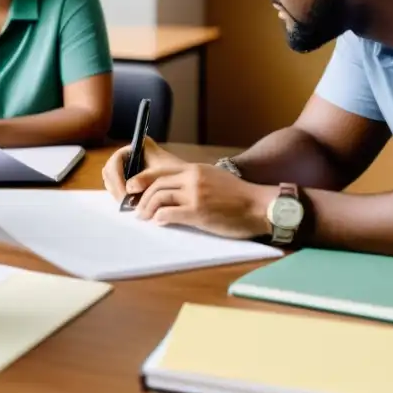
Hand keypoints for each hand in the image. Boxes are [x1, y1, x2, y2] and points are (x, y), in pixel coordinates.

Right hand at [100, 138, 168, 198]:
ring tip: (128, 204)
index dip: (117, 177)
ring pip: (111, 179)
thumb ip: (144, 179)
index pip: (116, 160)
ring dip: (117, 192)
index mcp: (136, 146)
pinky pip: (116, 186)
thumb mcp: (160, 175)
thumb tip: (129, 188)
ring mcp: (126, 166)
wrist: (185, 180)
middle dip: (116, 187)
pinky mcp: (127, 177)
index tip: (126, 193)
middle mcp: (128, 154)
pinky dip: (121, 194)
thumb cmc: (174, 173)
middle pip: (110, 170)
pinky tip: (130, 203)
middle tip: (124, 202)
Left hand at [128, 158, 275, 239]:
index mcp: (195, 169)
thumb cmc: (239, 196)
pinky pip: (169, 214)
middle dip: (141, 198)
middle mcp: (192, 178)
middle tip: (136, 210)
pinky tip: (159, 223)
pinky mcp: (198, 212)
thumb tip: (175, 189)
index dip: (142, 179)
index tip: (131, 188)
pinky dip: (159, 219)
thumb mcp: (214, 178)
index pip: (160, 171)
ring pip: (159, 198)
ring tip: (144, 218)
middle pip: (156, 185)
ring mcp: (195, 195)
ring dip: (147, 209)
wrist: (260, 206)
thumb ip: (194, 180)